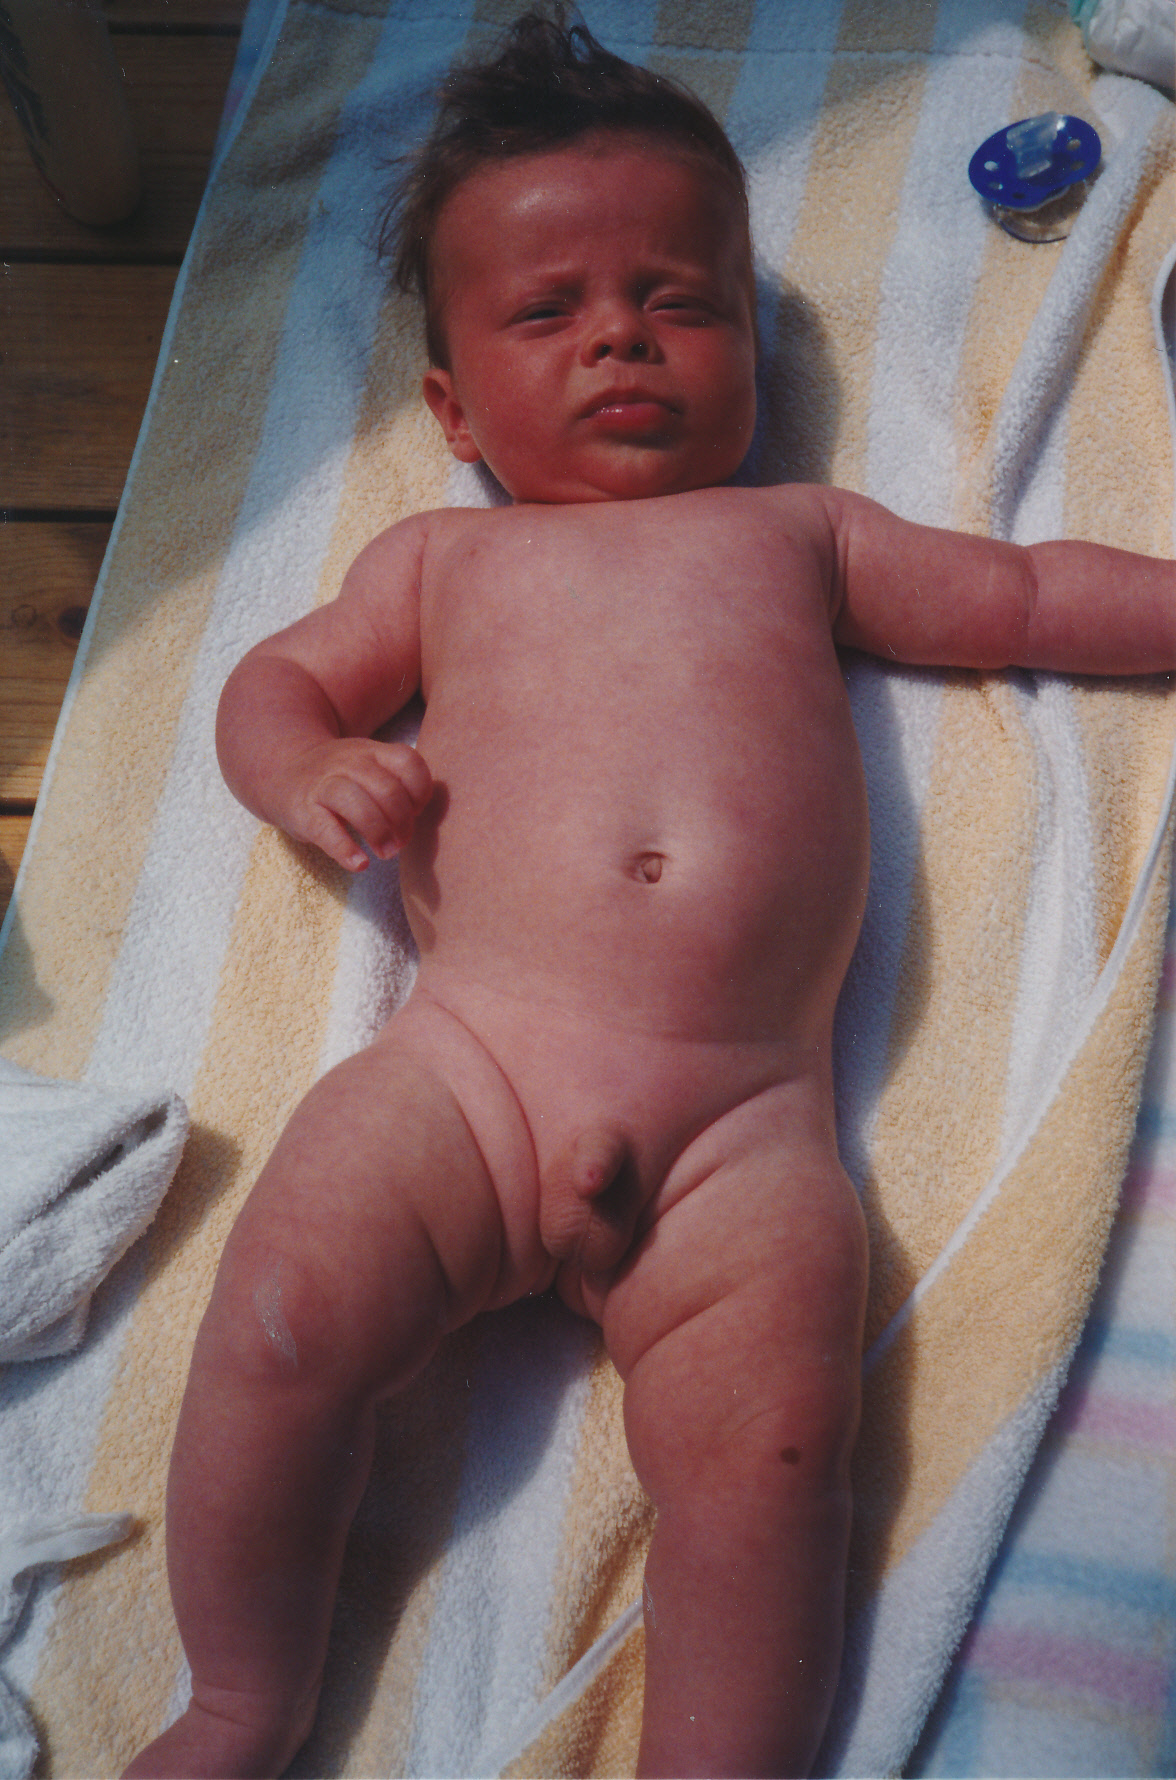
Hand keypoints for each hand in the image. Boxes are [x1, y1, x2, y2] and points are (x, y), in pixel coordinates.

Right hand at [282, 737, 432, 870]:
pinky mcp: (303, 811)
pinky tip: (360, 864)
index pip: (408, 762)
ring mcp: (324, 785)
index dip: (420, 792)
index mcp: (372, 752)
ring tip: (386, 853)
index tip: (415, 812)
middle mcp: (349, 763)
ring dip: (379, 832)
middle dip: (402, 821)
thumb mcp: (369, 767)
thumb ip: (398, 784)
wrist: (282, 770)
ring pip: (357, 803)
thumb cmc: (340, 778)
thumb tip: (419, 822)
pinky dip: (345, 849)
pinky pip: (325, 830)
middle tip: (400, 842)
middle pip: (386, 789)